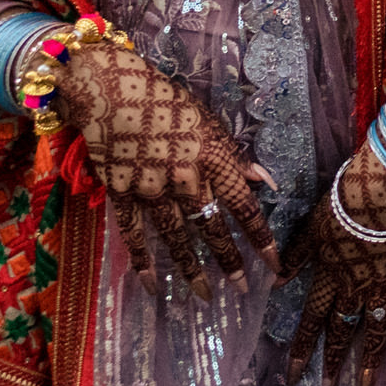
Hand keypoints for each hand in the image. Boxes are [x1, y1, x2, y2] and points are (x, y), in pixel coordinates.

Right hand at [56, 39, 278, 300]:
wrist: (110, 90)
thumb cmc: (167, 102)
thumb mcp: (209, 123)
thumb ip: (236, 158)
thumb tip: (267, 183)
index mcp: (212, 158)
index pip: (244, 206)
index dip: (261, 238)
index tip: (275, 265)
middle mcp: (184, 178)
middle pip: (212, 228)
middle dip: (229, 262)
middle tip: (242, 290)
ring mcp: (150, 188)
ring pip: (175, 238)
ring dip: (191, 269)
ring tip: (204, 296)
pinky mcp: (120, 193)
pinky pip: (133, 235)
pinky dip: (143, 262)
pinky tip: (153, 285)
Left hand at [279, 149, 385, 385]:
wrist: (382, 190)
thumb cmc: (342, 204)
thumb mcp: (312, 228)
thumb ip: (296, 256)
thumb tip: (275, 281)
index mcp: (329, 277)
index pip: (311, 320)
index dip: (301, 349)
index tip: (292, 377)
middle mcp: (355, 288)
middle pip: (342, 331)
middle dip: (333, 362)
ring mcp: (384, 283)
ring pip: (375, 327)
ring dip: (369, 359)